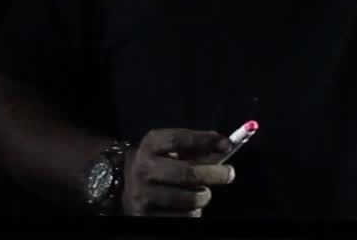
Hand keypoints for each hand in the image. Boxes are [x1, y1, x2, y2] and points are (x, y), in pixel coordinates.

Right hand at [121, 128, 237, 217]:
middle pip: (188, 172)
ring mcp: (144, 194)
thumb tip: (224, 146)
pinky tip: (187, 206)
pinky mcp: (147, 217)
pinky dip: (193, 212)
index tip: (227, 144)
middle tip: (229, 173)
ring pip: (190, 199)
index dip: (204, 140)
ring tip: (201, 193)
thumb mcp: (170, 151)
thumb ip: (195, 148)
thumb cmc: (159, 166)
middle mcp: (144, 169)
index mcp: (150, 145)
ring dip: (203, 196)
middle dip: (215, 173)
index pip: (178, 139)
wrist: (128, 188)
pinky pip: (184, 217)